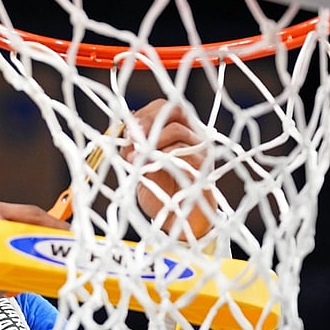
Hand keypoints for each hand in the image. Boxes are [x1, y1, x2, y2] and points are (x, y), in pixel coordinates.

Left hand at [120, 99, 214, 239]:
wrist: (178, 222)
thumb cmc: (161, 192)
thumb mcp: (141, 168)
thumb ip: (135, 150)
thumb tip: (126, 134)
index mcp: (178, 131)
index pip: (164, 107)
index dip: (144, 115)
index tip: (127, 131)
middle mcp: (193, 135)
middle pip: (175, 110)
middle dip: (148, 122)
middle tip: (131, 139)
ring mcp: (200, 150)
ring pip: (178, 131)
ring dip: (151, 143)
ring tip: (134, 160)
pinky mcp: (203, 167)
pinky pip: (184, 154)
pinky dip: (163, 158)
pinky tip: (148, 168)